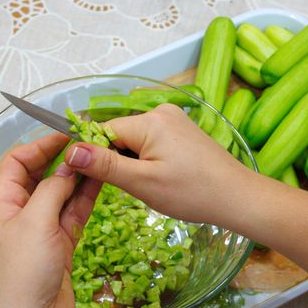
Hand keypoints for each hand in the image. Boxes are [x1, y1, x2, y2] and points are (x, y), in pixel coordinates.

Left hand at [0, 133, 101, 307]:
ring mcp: (44, 225)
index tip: (66, 133)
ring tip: (100, 157)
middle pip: (42, 175)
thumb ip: (52, 189)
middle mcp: (23, 210)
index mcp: (5, 202)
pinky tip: (101, 180)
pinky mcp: (63, 239)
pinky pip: (75, 210)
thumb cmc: (23, 270)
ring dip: (79, 176)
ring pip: (63, 192)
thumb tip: (69, 164)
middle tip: (88, 143)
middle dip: (63, 158)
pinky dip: (87, 196)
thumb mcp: (35, 222)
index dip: (39, 145)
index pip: (17, 162)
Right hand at [63, 104, 252, 225]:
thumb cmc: (192, 192)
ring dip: (134, 162)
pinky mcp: (183, 130)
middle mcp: (161, 111)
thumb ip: (104, 165)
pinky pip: (152, 141)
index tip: (101, 180)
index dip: (98, 156)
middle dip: (119, 160)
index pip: (104, 131)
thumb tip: (70, 151)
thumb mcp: (142, 182)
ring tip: (153, 183)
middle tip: (136, 186)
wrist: (237, 196)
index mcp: (150, 120)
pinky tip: (163, 176)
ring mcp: (174, 119)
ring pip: (135, 140)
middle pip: (120, 134)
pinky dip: (149, 159)